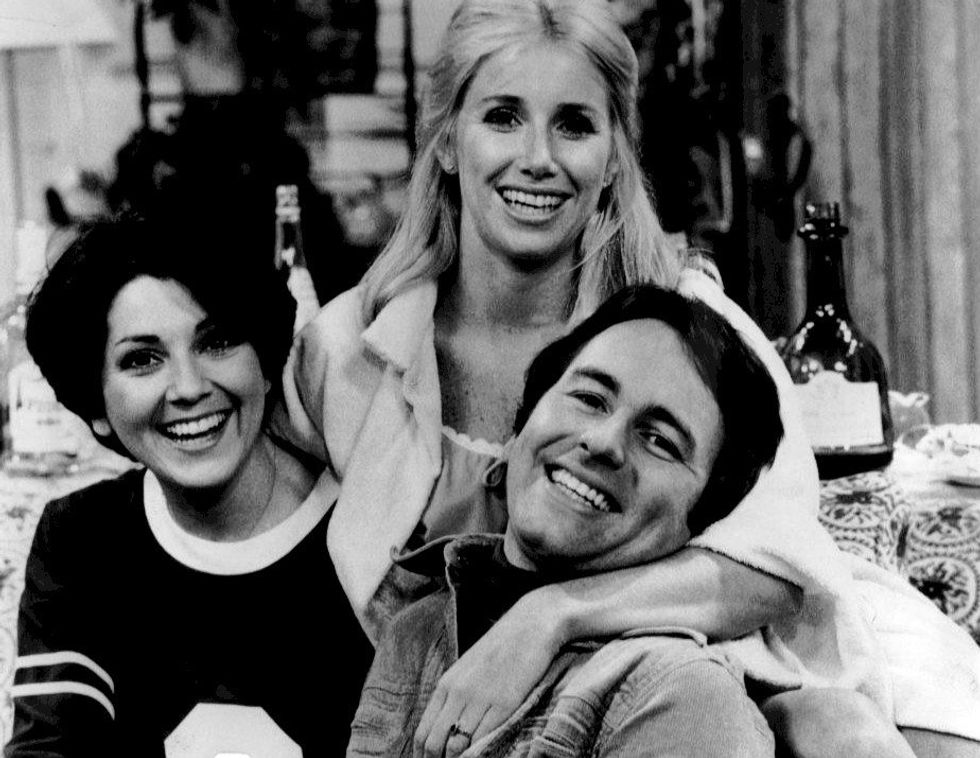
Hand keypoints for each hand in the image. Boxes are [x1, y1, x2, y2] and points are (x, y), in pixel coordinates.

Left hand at [412, 591, 565, 757]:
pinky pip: (484, 740)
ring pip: (457, 747)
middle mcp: (458, 693)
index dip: (424, 756)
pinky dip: (481, 754)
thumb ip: (455, 697)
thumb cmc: (502, 648)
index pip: (423, 733)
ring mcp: (480, 699)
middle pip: (435, 744)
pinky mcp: (504, 703)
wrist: (532, 624)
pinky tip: (486, 755)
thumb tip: (447, 728)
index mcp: (446, 685)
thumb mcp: (469, 669)